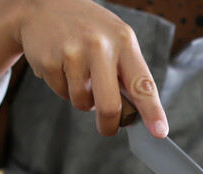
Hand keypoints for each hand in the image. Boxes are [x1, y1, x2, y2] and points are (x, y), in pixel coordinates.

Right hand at [14, 0, 167, 136]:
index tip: (159, 131)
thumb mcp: (115, 39)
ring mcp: (72, 52)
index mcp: (123, 41)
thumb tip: (136, 113)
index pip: (143, 84)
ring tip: (78, 73)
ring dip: (82, 98)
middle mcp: (100, 45)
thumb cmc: (87, 29)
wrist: (42, 5)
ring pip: (82, 102)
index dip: (152, 111)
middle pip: (109, 105)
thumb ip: (127, 73)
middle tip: (108, 129)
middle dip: (109, 125)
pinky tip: (61, 65)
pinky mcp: (49, 60)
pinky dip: (62, 87)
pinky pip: (61, 92)